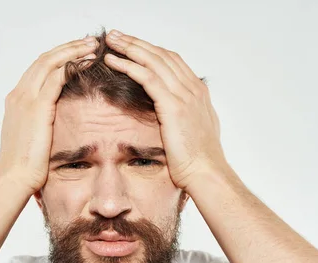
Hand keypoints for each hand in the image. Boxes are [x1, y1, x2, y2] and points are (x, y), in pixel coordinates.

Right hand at [0, 36, 98, 193]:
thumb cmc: (24, 167)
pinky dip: (73, 65)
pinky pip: (57, 76)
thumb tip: (53, 125)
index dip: (58, 58)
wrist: (14, 178)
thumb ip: (39, 125)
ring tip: (92, 46)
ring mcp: (26, 99)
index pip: (37, 70)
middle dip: (67, 48)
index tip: (76, 54)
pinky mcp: (38, 107)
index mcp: (16, 102)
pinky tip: (89, 62)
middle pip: (44, 59)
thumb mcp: (30, 139)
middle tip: (89, 42)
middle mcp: (19, 95)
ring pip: (51, 62)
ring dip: (73, 51)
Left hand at [103, 29, 227, 190]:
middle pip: (161, 55)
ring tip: (110, 41)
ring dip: (129, 48)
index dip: (150, 51)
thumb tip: (175, 114)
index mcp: (198, 93)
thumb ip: (185, 117)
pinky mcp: (173, 105)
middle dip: (137, 43)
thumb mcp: (193, 132)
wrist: (206, 173)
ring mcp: (184, 95)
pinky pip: (147, 77)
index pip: (172, 61)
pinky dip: (128, 65)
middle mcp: (193, 88)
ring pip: (153, 61)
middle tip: (116, 35)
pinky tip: (113, 61)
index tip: (132, 45)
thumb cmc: (198, 160)